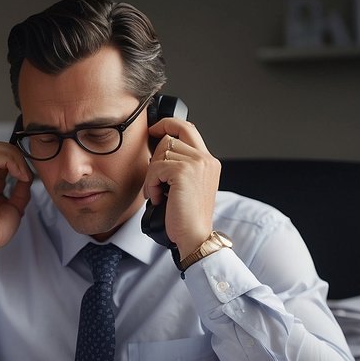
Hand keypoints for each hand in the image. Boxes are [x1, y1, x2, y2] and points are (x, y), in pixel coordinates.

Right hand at [0, 141, 32, 288]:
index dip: (21, 161)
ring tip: (24, 174)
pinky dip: (9, 161)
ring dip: (15, 157)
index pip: (5, 157)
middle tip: (28, 173)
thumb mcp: (15, 208)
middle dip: (18, 155)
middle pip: (0, 148)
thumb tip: (28, 176)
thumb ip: (21, 191)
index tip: (30, 177)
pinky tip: (18, 174)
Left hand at [144, 118, 220, 258]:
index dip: (168, 124)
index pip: (187, 128)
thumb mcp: (188, 186)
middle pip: (170, 138)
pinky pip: (155, 168)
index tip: (153, 130)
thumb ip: (181, 166)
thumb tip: (159, 151)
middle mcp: (206, 159)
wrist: (195, 236)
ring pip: (160, 154)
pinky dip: (151, 185)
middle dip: (155, 158)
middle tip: (156, 182)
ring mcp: (197, 163)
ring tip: (159, 195)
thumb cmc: (187, 217)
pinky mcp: (184, 172)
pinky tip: (157, 199)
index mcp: (209, 161)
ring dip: (152, 177)